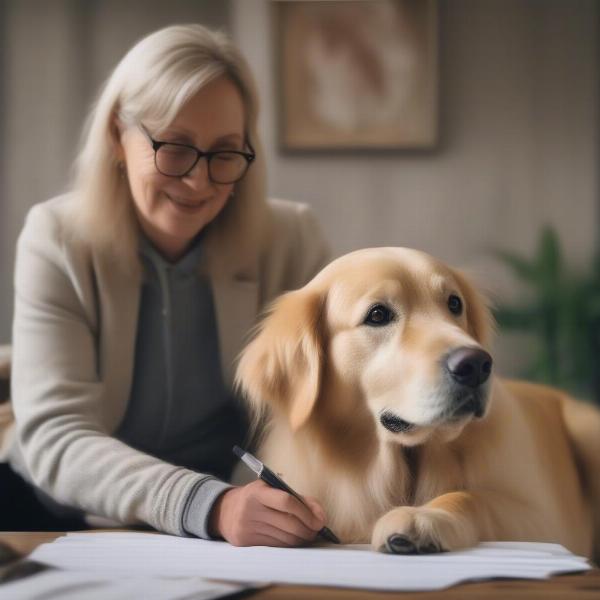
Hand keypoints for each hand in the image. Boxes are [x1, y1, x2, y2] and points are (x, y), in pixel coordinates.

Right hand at [208, 480, 326, 546]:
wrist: (225, 511)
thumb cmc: (256, 497)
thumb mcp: (271, 488)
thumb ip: (296, 497)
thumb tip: (319, 514)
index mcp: (257, 492)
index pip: (286, 501)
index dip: (306, 512)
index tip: (320, 519)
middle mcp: (250, 509)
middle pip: (289, 523)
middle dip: (308, 528)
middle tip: (318, 529)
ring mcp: (247, 528)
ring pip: (285, 538)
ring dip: (301, 538)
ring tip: (309, 534)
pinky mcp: (246, 542)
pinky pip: (276, 546)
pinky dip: (289, 544)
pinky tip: (294, 539)